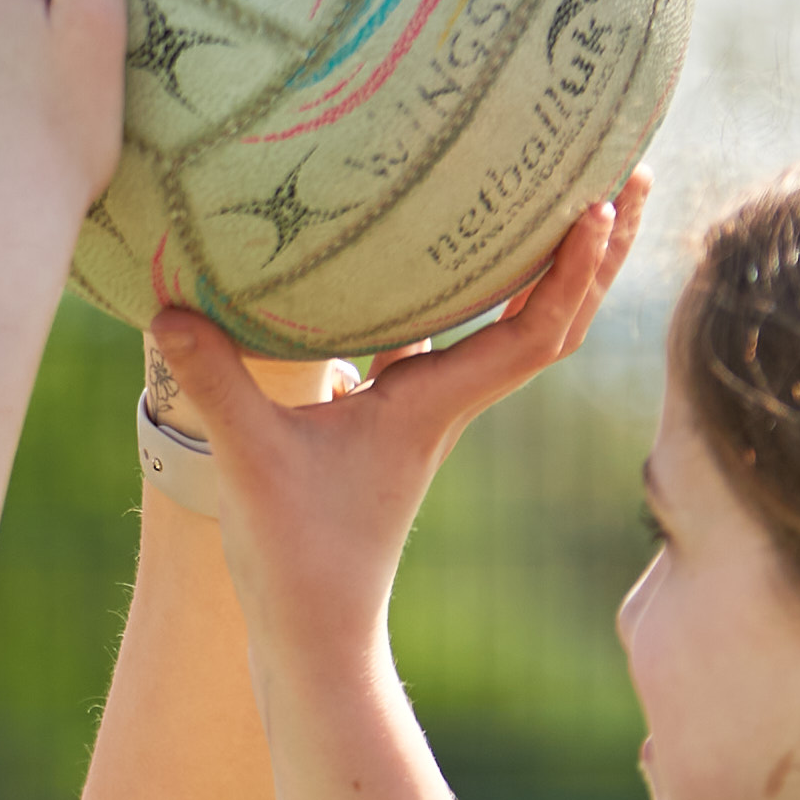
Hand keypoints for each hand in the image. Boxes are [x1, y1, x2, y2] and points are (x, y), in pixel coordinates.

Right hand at [150, 179, 649, 653]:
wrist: (315, 630)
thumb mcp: (250, 457)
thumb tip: (166, 302)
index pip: (534, 332)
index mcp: (437, 405)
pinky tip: (453, 252)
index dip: (572, 268)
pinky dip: (479, 294)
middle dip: (600, 250)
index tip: (601, 200)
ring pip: (518, 329)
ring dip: (559, 270)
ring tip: (582, 194)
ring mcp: (429, 411)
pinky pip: (457, 341)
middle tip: (632, 169)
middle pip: (556, 319)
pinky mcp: (398, 420)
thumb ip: (214, 378)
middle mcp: (450, 402)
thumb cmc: (297, 553)